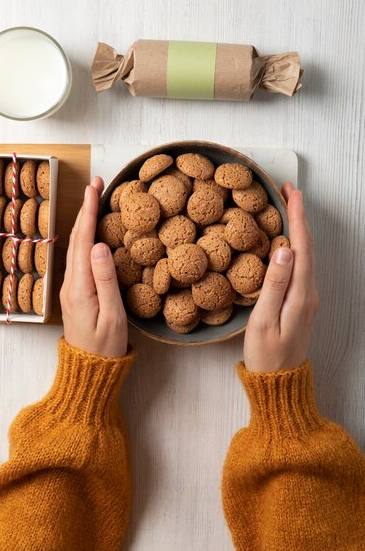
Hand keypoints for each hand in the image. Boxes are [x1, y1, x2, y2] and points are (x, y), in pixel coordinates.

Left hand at [59, 176, 127, 357]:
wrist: (89, 371)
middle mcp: (71, 284)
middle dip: (86, 209)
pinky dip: (86, 237)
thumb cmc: (105, 347)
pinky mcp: (76, 293)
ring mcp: (71, 288)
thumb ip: (106, 280)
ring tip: (95, 200)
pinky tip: (93, 232)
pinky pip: (80, 257)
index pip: (84, 240)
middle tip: (97, 184)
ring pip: (78, 246)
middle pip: (77, 238)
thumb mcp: (113, 315)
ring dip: (85, 221)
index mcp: (79, 286)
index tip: (94, 188)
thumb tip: (100, 245)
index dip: (89, 212)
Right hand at [243, 183, 319, 371]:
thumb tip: (284, 250)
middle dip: (299, 216)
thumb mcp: (263, 320)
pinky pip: (302, 265)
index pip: (301, 247)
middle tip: (287, 192)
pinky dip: (296, 245)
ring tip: (287, 208)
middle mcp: (309, 292)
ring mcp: (307, 297)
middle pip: (307, 247)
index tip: (292, 193)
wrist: (279, 381)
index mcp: (301, 294)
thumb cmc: (266, 354)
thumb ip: (274, 284)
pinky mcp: (301, 302)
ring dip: (298, 229)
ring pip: (306, 255)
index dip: (297, 218)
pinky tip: (286, 240)